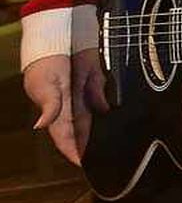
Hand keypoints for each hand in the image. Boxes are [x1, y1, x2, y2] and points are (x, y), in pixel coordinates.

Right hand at [24, 50, 108, 165]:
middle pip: (84, 130)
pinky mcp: (96, 82)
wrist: (58, 38)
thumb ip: (48, 104)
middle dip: (92, 144)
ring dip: (104, 128)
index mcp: (58, 110)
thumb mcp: (44, 85)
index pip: (66, 136)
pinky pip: (105, 99)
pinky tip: (119, 115)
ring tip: (116, 143)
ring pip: (96, 117)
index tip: (82, 164)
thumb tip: (41, 125)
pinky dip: (111, 107)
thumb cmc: (45, 64)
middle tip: (106, 157)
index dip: (73, 151)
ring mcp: (85, 94)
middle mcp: (73, 105)